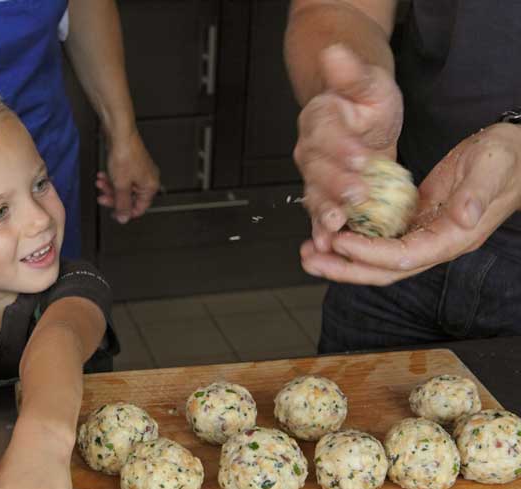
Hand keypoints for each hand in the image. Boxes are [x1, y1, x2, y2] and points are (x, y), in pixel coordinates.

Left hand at [95, 129, 160, 222]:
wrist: (119, 133)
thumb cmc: (125, 154)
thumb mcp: (121, 185)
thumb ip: (122, 204)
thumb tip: (124, 218)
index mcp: (150, 186)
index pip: (139, 208)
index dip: (125, 212)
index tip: (113, 213)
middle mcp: (147, 179)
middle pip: (129, 197)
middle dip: (113, 197)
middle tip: (102, 197)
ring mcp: (139, 171)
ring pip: (123, 187)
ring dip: (109, 187)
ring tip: (100, 184)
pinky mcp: (131, 164)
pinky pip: (121, 177)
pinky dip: (111, 178)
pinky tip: (102, 176)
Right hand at [294, 44, 403, 252]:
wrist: (358, 118)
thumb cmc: (364, 100)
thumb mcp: (366, 82)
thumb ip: (350, 73)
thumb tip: (334, 53)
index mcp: (320, 121)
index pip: (326, 134)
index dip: (342, 149)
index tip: (362, 159)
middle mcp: (311, 151)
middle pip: (317, 170)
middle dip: (335, 186)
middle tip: (355, 196)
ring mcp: (315, 176)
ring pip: (315, 196)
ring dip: (324, 213)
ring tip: (334, 227)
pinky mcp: (325, 195)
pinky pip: (320, 215)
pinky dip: (322, 232)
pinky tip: (327, 245)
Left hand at [300, 123, 520, 284]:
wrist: (514, 154)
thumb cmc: (507, 158)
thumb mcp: (493, 167)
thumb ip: (477, 194)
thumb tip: (463, 216)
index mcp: (453, 237)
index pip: (404, 256)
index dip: (370, 253)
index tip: (340, 242)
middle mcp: (435, 243)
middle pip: (384, 270)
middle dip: (345, 268)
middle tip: (309, 259)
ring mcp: (423, 235)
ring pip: (377, 259)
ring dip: (342, 259)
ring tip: (308, 252)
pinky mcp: (415, 223)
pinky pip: (379, 239)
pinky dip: (353, 239)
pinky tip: (330, 232)